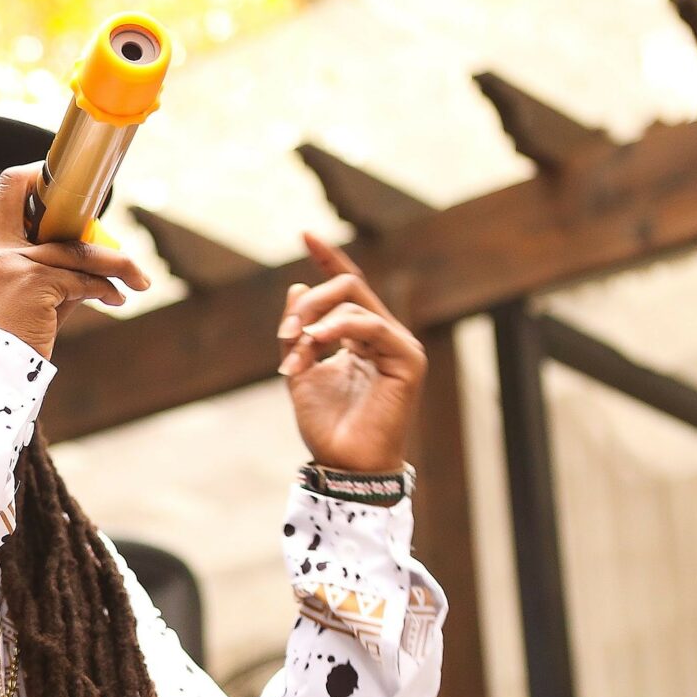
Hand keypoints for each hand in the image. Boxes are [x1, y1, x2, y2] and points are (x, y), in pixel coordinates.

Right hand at [0, 165, 150, 360]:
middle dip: (85, 210)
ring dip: (115, 263)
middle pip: (48, 205)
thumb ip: (51, 278)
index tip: (64, 190)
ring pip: (77, 250)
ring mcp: (12, 263)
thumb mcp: (19, 303)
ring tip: (138, 279)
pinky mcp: (34, 282)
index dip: (38, 178)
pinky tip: (116, 298)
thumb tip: (94, 269)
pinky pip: (81, 280)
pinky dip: (105, 289)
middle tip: (109, 225)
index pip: (7, 189)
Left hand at [279, 234, 427, 473]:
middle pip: (348, 288)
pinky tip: (316, 343)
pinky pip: (372, 325)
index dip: (327, 257)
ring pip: (355, 303)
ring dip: (316, 320)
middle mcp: (383, 336)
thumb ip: (296, 334)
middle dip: (311, 301)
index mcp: (360, 338)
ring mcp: (398, 346)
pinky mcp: (408, 359)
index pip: (348, 287)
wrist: (343, 464)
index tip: (305, 233)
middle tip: (288, 331)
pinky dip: (338, 328)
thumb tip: (295, 287)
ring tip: (296, 349)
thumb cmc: (326, 426)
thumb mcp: (299, 371)